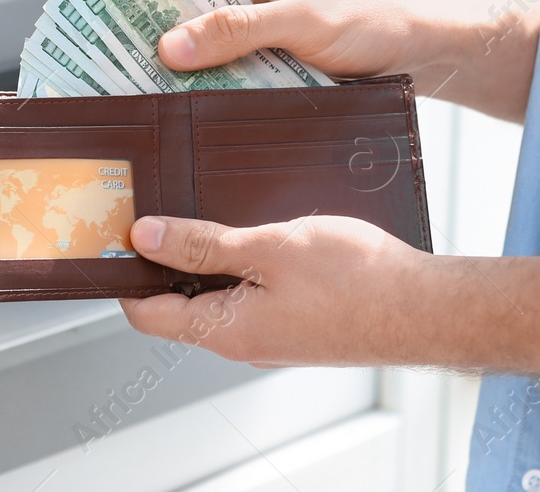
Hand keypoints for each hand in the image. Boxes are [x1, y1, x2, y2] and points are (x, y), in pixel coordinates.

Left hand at [117, 214, 539, 376]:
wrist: (427, 307)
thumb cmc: (358, 280)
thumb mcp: (269, 247)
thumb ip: (204, 244)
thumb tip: (145, 237)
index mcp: (225, 328)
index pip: (146, 310)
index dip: (123, 270)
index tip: (112, 229)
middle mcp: (242, 338)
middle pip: (178, 300)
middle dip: (164, 254)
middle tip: (156, 202)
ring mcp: (272, 331)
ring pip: (218, 291)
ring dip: (208, 251)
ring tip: (207, 203)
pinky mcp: (298, 319)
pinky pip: (252, 289)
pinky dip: (242, 257)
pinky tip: (256, 222)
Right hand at [157, 0, 539, 121]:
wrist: (441, 44)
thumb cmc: (383, 16)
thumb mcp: (304, 22)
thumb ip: (237, 32)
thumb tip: (170, 44)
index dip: (157, 23)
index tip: (122, 57)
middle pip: (200, 25)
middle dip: (182, 59)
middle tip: (143, 95)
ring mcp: (272, 21)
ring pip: (223, 57)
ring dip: (213, 83)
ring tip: (175, 114)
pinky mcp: (287, 53)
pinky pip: (248, 75)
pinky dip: (239, 94)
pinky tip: (218, 119)